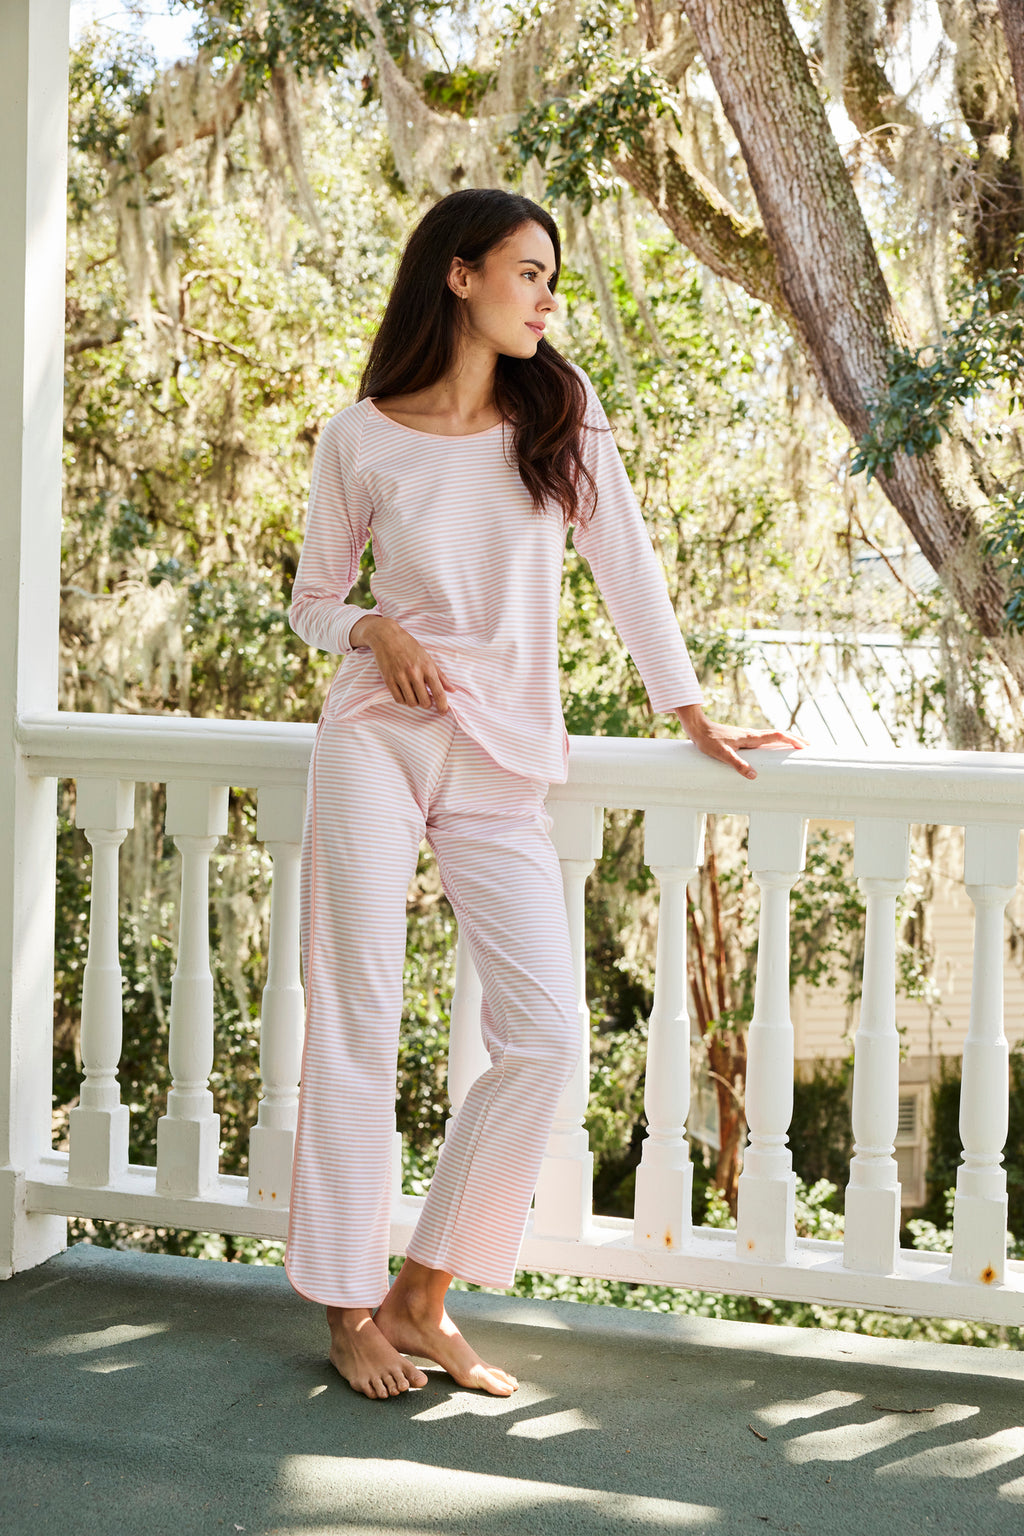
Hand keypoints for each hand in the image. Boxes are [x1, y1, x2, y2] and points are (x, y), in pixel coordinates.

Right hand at [350, 614, 449, 712]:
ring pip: (411, 702)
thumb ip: (441, 676)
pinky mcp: (388, 679)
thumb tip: (453, 690)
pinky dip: (404, 700)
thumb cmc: (409, 647)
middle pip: (424, 701)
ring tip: (415, 695)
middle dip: (427, 704)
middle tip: (426, 699)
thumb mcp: (428, 658)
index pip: (438, 692)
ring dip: (415, 702)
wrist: (387, 637)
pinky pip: (398, 699)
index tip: (443, 711)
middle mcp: (414, 673)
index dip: (443, 706)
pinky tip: (405, 694)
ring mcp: (400, 677)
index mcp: (427, 667)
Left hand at [674, 704, 807, 780]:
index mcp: (751, 737)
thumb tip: (754, 775)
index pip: (777, 736)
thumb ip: (737, 764)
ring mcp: (748, 735)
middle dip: (794, 739)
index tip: (804, 746)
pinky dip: (775, 741)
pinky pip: (764, 738)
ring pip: (772, 735)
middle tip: (809, 745)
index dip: (791, 741)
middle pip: (778, 734)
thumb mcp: (722, 754)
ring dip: (786, 739)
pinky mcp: (742, 737)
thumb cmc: (708, 741)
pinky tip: (773, 747)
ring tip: (796, 745)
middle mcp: (752, 734)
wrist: (698, 728)